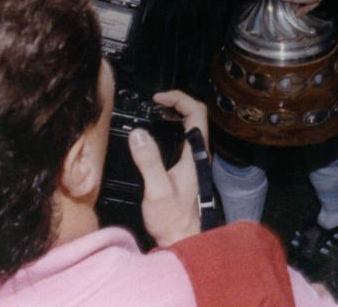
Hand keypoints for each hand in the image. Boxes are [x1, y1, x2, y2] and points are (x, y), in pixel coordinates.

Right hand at [129, 90, 209, 246]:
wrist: (181, 239)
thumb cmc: (173, 220)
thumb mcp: (158, 189)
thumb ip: (149, 161)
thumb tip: (138, 133)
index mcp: (197, 154)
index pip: (197, 113)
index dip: (180, 99)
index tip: (159, 98)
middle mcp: (199, 154)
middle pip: (195, 116)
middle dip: (176, 103)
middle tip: (154, 102)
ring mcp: (193, 161)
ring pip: (189, 128)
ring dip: (174, 116)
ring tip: (153, 113)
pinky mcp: (186, 169)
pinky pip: (182, 140)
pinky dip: (170, 130)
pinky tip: (155, 136)